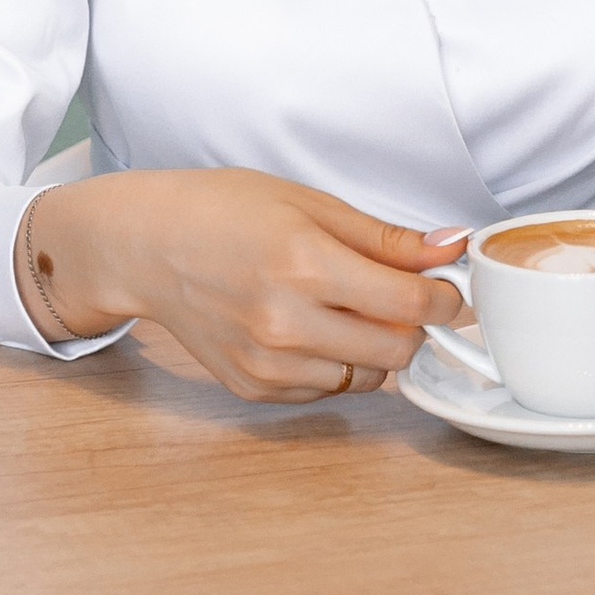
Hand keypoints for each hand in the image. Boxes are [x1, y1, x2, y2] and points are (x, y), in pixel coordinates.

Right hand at [17, 169, 469, 400]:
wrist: (144, 246)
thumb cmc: (223, 212)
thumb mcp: (310, 204)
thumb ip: (386, 238)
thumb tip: (450, 247)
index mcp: (305, 266)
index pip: (411, 304)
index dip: (445, 298)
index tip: (447, 288)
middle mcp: (285, 323)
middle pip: (398, 351)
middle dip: (413, 325)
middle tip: (399, 296)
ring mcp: (267, 363)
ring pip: (368, 378)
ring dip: (375, 348)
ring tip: (344, 308)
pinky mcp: (254, 388)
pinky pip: (328, 389)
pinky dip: (336, 364)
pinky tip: (310, 328)